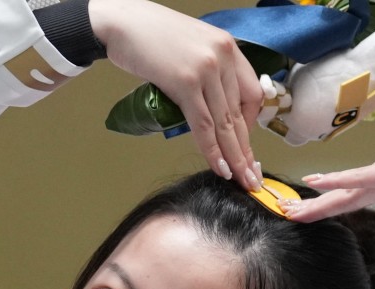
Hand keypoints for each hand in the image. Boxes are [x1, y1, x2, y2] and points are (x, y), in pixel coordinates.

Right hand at [90, 0, 262, 189]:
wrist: (121, 22)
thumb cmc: (150, 36)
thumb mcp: (191, 49)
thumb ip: (207, 72)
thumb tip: (209, 105)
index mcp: (228, 47)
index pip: (252, 94)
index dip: (250, 126)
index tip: (245, 147)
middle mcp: (223, 57)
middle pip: (241, 114)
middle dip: (247, 150)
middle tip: (252, 176)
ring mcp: (206, 69)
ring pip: (225, 123)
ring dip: (234, 156)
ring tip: (240, 179)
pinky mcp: (186, 82)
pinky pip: (203, 125)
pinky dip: (212, 150)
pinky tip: (220, 167)